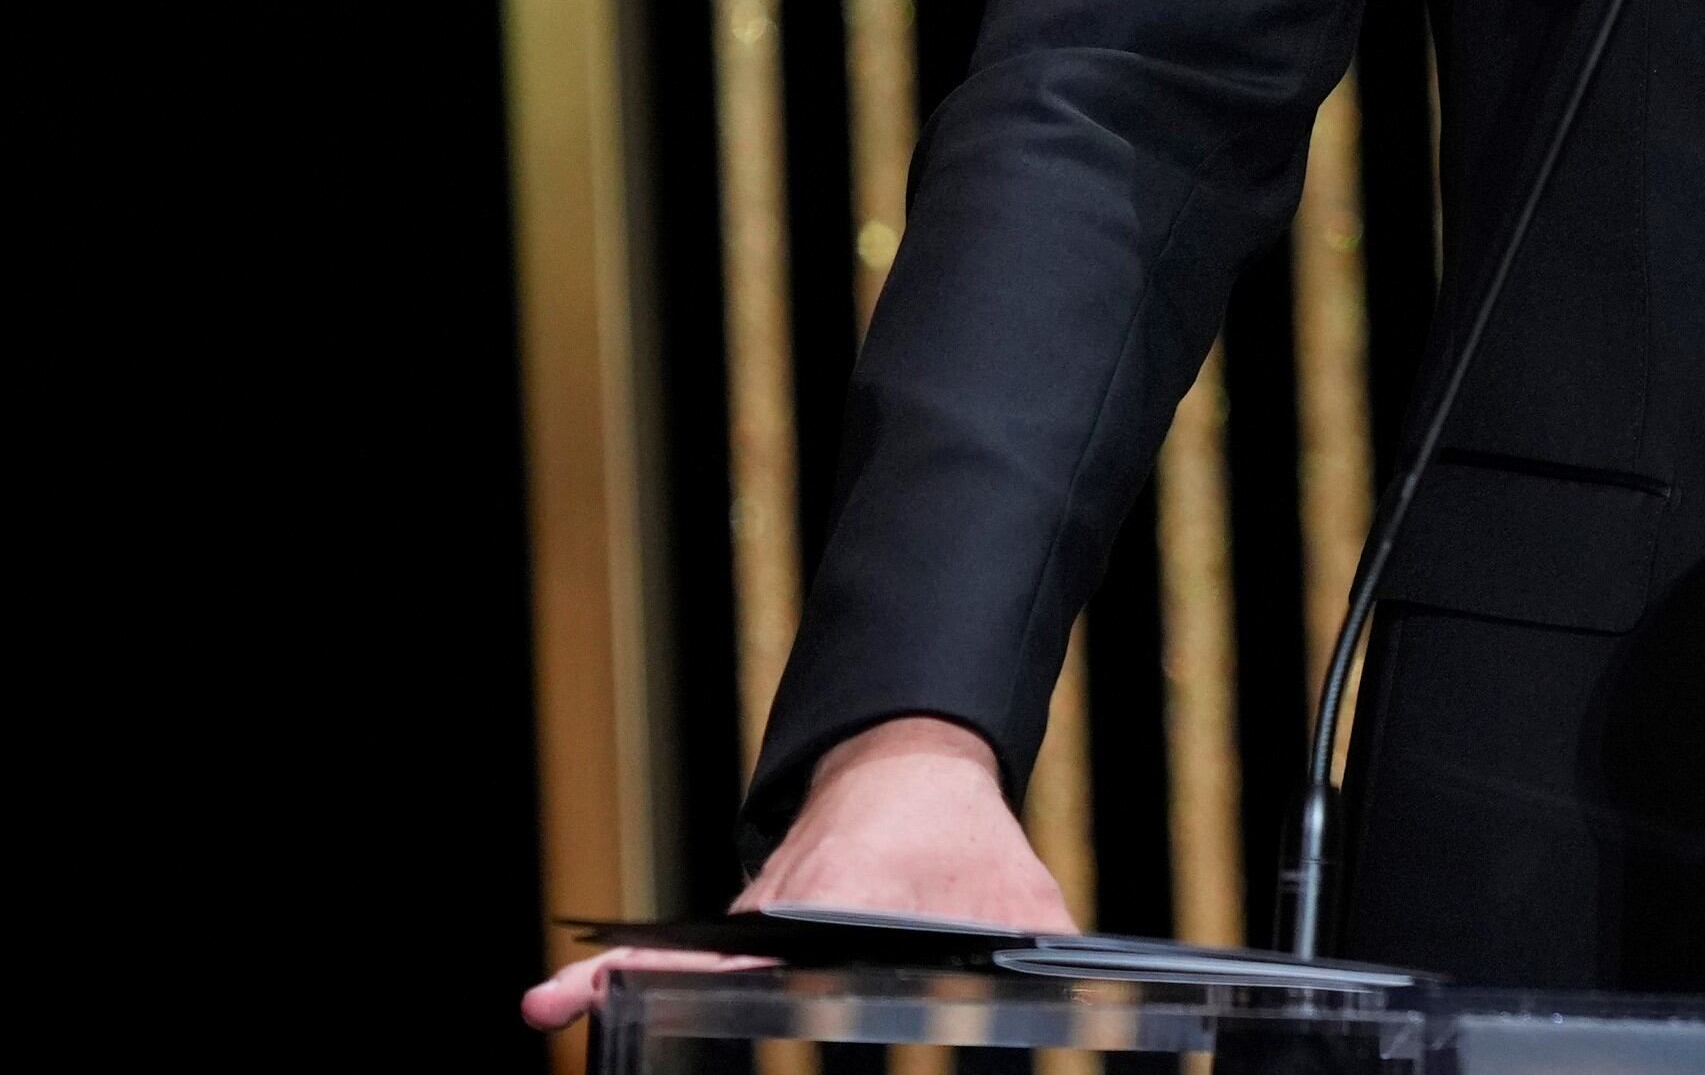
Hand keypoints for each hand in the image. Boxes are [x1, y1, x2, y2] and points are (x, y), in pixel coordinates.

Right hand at [518, 718, 1070, 1027]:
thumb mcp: (1021, 898)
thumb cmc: (967, 842)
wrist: (910, 768)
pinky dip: (631, 974)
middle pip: (725, 956)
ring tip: (552, 1003)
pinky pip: (687, 956)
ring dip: (627, 979)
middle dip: (661, 979)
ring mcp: (759, 912)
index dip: (763, 962)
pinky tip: (561, 1000)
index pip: (803, 941)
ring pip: (694, 956)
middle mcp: (791, 902)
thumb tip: (1078, 1010)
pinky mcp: (744, 924)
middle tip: (571, 1000)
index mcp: (856, 893)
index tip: (737, 964)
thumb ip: (1042, 953)